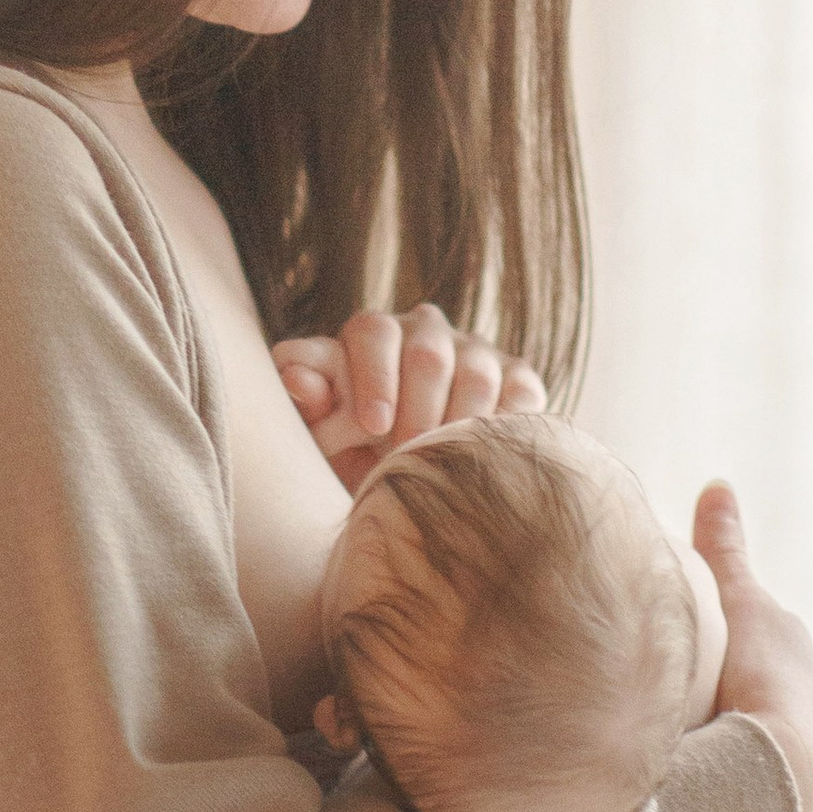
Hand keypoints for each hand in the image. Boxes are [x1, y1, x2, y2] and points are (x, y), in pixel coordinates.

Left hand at [272, 305, 547, 492]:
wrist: (417, 481)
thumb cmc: (357, 452)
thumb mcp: (326, 434)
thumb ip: (309, 404)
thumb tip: (292, 376)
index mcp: (373, 334)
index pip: (374, 332)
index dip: (374, 376)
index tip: (373, 426)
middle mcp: (424, 330)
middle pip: (427, 354)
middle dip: (416, 412)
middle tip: (406, 454)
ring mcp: (474, 350)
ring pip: (475, 373)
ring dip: (457, 424)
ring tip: (442, 461)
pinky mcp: (516, 375)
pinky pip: (519, 389)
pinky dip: (503, 423)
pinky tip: (483, 451)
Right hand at [690, 480, 812, 811]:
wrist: (775, 752)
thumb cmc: (750, 675)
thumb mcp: (734, 600)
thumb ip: (722, 548)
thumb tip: (719, 483)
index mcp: (787, 664)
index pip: (775, 653)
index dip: (761, 656)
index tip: (757, 665)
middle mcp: (808, 713)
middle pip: (795, 716)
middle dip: (791, 723)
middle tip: (766, 730)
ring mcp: (812, 764)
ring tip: (807, 810)